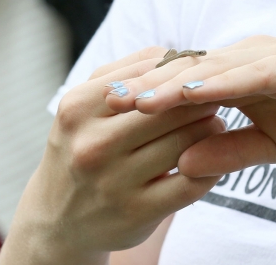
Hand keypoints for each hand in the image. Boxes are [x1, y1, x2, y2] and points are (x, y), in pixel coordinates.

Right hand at [0, 48, 225, 264]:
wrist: (56, 221)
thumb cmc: (81, 149)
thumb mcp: (84, 107)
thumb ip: (126, 74)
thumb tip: (179, 54)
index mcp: (78, 107)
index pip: (148, 76)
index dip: (182, 73)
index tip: (201, 74)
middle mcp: (92, 144)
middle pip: (170, 110)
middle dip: (203, 100)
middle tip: (220, 98)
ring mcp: (113, 182)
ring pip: (186, 143)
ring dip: (212, 131)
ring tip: (216, 124)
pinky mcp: (136, 213)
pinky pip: (191, 183)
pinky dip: (211, 168)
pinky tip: (212, 159)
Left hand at [104, 36, 275, 176]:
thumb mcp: (271, 145)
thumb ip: (229, 151)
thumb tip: (184, 164)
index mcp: (239, 77)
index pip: (184, 88)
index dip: (148, 100)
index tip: (110, 119)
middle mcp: (247, 60)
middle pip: (186, 73)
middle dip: (145, 87)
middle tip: (103, 103)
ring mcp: (269, 59)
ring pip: (210, 70)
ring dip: (171, 85)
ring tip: (133, 100)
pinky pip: (249, 75)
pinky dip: (218, 84)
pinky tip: (190, 93)